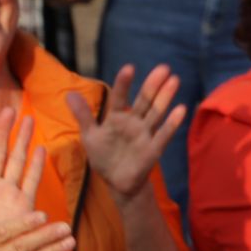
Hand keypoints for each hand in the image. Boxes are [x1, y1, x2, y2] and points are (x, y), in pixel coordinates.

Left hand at [0, 108, 46, 240]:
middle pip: (0, 152)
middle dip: (6, 131)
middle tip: (12, 110)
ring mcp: (9, 195)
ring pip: (17, 161)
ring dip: (23, 141)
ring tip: (30, 121)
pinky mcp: (23, 207)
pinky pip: (30, 182)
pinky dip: (35, 166)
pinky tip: (41, 150)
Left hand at [65, 65, 185, 201]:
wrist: (117, 182)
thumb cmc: (104, 157)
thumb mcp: (90, 135)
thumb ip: (83, 115)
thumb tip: (69, 93)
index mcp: (117, 118)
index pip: (120, 97)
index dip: (124, 83)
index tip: (129, 68)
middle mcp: (134, 123)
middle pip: (145, 100)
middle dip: (153, 84)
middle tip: (164, 68)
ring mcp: (145, 134)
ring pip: (156, 112)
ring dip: (165, 97)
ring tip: (174, 80)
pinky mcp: (153, 149)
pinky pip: (164, 134)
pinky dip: (172, 123)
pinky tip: (181, 110)